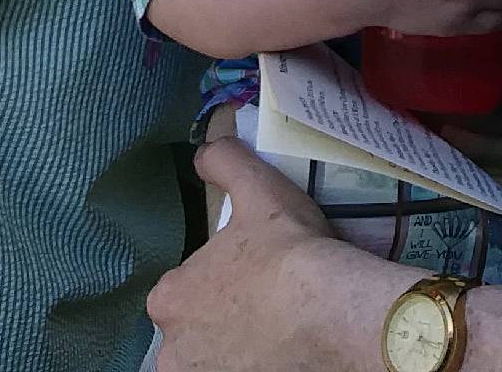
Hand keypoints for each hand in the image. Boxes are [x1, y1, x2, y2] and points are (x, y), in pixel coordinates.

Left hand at [147, 139, 403, 371]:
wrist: (332, 312)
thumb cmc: (288, 251)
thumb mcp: (257, 189)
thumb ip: (224, 162)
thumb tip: (206, 150)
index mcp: (169, 299)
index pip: (182, 292)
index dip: (216, 283)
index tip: (248, 278)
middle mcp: (172, 352)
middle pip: (194, 335)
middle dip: (220, 325)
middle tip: (264, 310)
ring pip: (213, 363)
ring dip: (233, 353)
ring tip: (275, 338)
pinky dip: (257, 367)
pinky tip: (282, 357)